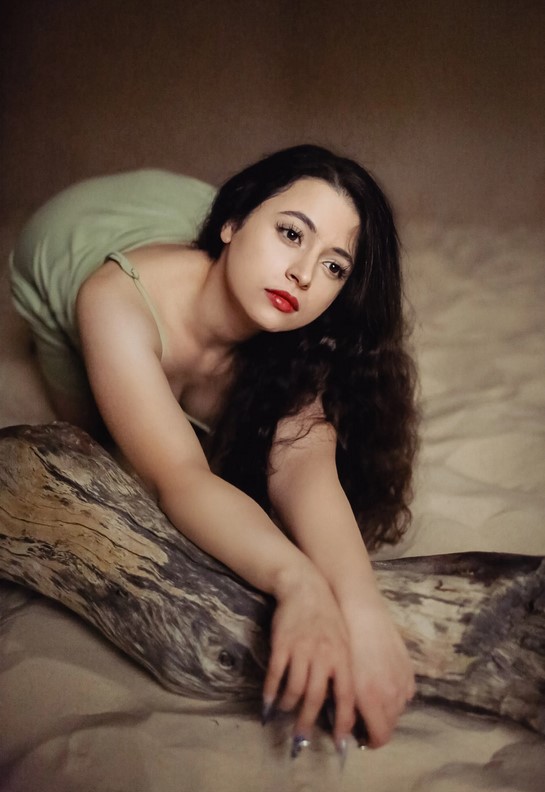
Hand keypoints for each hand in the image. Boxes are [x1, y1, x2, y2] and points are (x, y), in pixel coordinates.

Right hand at [263, 568, 355, 744]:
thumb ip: (343, 667)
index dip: (344, 721)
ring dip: (288, 706)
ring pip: (295, 688)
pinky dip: (271, 692)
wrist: (305, 586)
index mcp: (342, 657)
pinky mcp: (282, 645)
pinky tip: (268, 703)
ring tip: (285, 712)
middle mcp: (323, 656)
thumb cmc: (328, 615)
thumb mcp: (344, 639)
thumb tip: (344, 700)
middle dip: (307, 722)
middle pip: (316, 698)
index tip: (340, 741)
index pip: (346, 696)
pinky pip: (276, 675)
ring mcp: (301, 650)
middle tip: (301, 739)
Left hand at [344, 595, 414, 747]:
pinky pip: (406, 691)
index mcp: (373, 701)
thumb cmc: (347, 646)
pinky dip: (396, 694)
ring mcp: (403, 681)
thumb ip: (348, 707)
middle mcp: (393, 695)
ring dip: (387, 710)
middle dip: (378, 726)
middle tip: (363, 717)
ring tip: (373, 698)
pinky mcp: (409, 669)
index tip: (360, 737)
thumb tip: (349, 725)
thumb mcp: (343, 680)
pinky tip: (384, 682)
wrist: (363, 616)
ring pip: (399, 708)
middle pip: (391, 725)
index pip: (381, 737)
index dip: (371, 741)